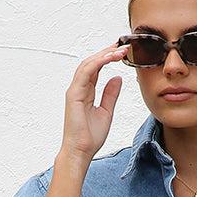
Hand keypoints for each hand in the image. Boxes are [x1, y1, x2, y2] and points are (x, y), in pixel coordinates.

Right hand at [60, 42, 128, 162]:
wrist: (81, 151)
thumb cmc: (90, 137)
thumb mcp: (107, 112)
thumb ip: (110, 94)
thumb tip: (117, 78)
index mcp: (86, 92)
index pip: (97, 68)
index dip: (108, 57)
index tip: (122, 51)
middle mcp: (79, 88)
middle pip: (92, 62)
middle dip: (107, 51)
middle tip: (123, 44)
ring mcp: (75, 90)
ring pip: (88, 64)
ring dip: (104, 54)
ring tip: (120, 49)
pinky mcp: (73, 94)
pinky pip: (85, 72)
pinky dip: (98, 62)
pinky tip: (110, 58)